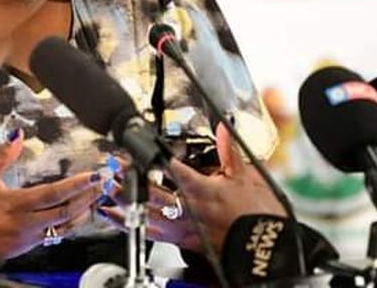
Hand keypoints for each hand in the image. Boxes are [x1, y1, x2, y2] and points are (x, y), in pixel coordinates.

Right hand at [0, 131, 104, 259]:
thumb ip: (2, 155)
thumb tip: (18, 137)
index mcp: (15, 205)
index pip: (54, 194)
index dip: (77, 185)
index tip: (94, 176)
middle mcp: (24, 225)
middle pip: (65, 213)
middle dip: (88, 198)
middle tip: (103, 185)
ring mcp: (24, 239)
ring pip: (62, 228)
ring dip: (81, 213)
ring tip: (95, 199)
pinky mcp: (22, 248)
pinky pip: (51, 237)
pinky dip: (66, 225)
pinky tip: (72, 216)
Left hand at [97, 124, 284, 251]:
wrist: (268, 250)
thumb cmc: (258, 216)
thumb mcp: (246, 178)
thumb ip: (229, 151)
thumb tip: (223, 126)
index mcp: (204, 191)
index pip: (173, 171)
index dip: (152, 160)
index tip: (135, 152)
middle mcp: (191, 211)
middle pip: (153, 195)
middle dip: (131, 183)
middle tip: (113, 171)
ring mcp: (187, 230)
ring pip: (150, 217)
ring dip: (126, 206)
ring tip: (108, 195)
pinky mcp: (187, 244)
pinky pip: (155, 235)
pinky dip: (136, 225)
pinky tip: (120, 220)